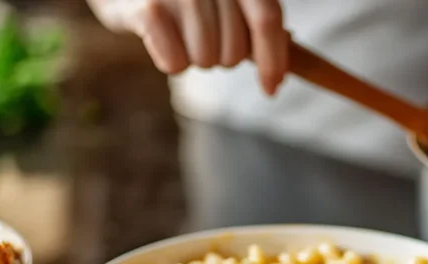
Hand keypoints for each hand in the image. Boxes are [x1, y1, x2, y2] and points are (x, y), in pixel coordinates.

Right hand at [86, 0, 288, 93]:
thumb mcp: (220, 2)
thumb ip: (251, 24)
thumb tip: (279, 71)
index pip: (268, 19)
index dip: (274, 60)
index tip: (271, 90)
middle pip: (235, 51)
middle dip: (220, 57)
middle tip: (198, 38)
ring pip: (206, 60)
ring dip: (192, 58)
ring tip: (176, 32)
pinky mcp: (149, 9)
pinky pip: (175, 63)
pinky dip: (169, 61)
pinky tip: (159, 40)